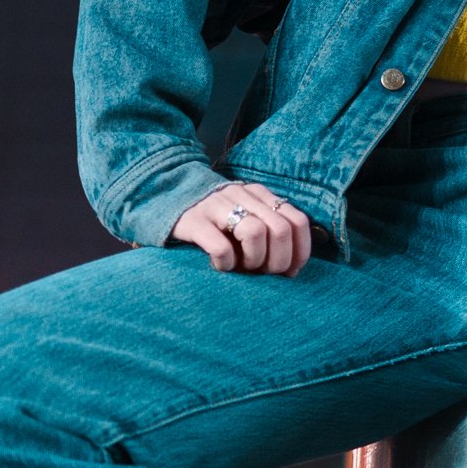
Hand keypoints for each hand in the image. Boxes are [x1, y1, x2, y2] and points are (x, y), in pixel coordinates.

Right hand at [170, 181, 313, 275]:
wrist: (166, 196)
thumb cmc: (214, 220)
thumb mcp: (246, 216)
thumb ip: (269, 230)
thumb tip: (293, 267)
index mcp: (260, 195)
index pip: (297, 221)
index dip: (300, 251)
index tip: (290, 271)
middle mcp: (242, 196)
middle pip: (280, 229)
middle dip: (278, 260)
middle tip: (264, 272)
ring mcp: (217, 206)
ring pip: (255, 233)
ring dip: (254, 260)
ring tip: (242, 267)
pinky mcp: (194, 221)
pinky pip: (221, 247)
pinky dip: (226, 263)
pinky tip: (220, 266)